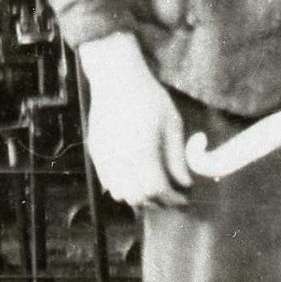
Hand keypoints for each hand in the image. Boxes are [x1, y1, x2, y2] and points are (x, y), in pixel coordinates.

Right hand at [78, 32, 191, 206]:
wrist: (116, 79)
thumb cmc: (149, 97)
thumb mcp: (172, 123)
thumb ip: (177, 157)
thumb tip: (185, 183)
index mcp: (141, 149)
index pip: (156, 189)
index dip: (173, 199)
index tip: (184, 198)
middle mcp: (119, 157)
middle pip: (137, 197)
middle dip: (158, 202)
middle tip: (172, 196)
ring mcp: (103, 157)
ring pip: (120, 194)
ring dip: (139, 197)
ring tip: (154, 188)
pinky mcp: (95, 153)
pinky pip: (108, 183)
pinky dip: (124, 188)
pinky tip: (137, 178)